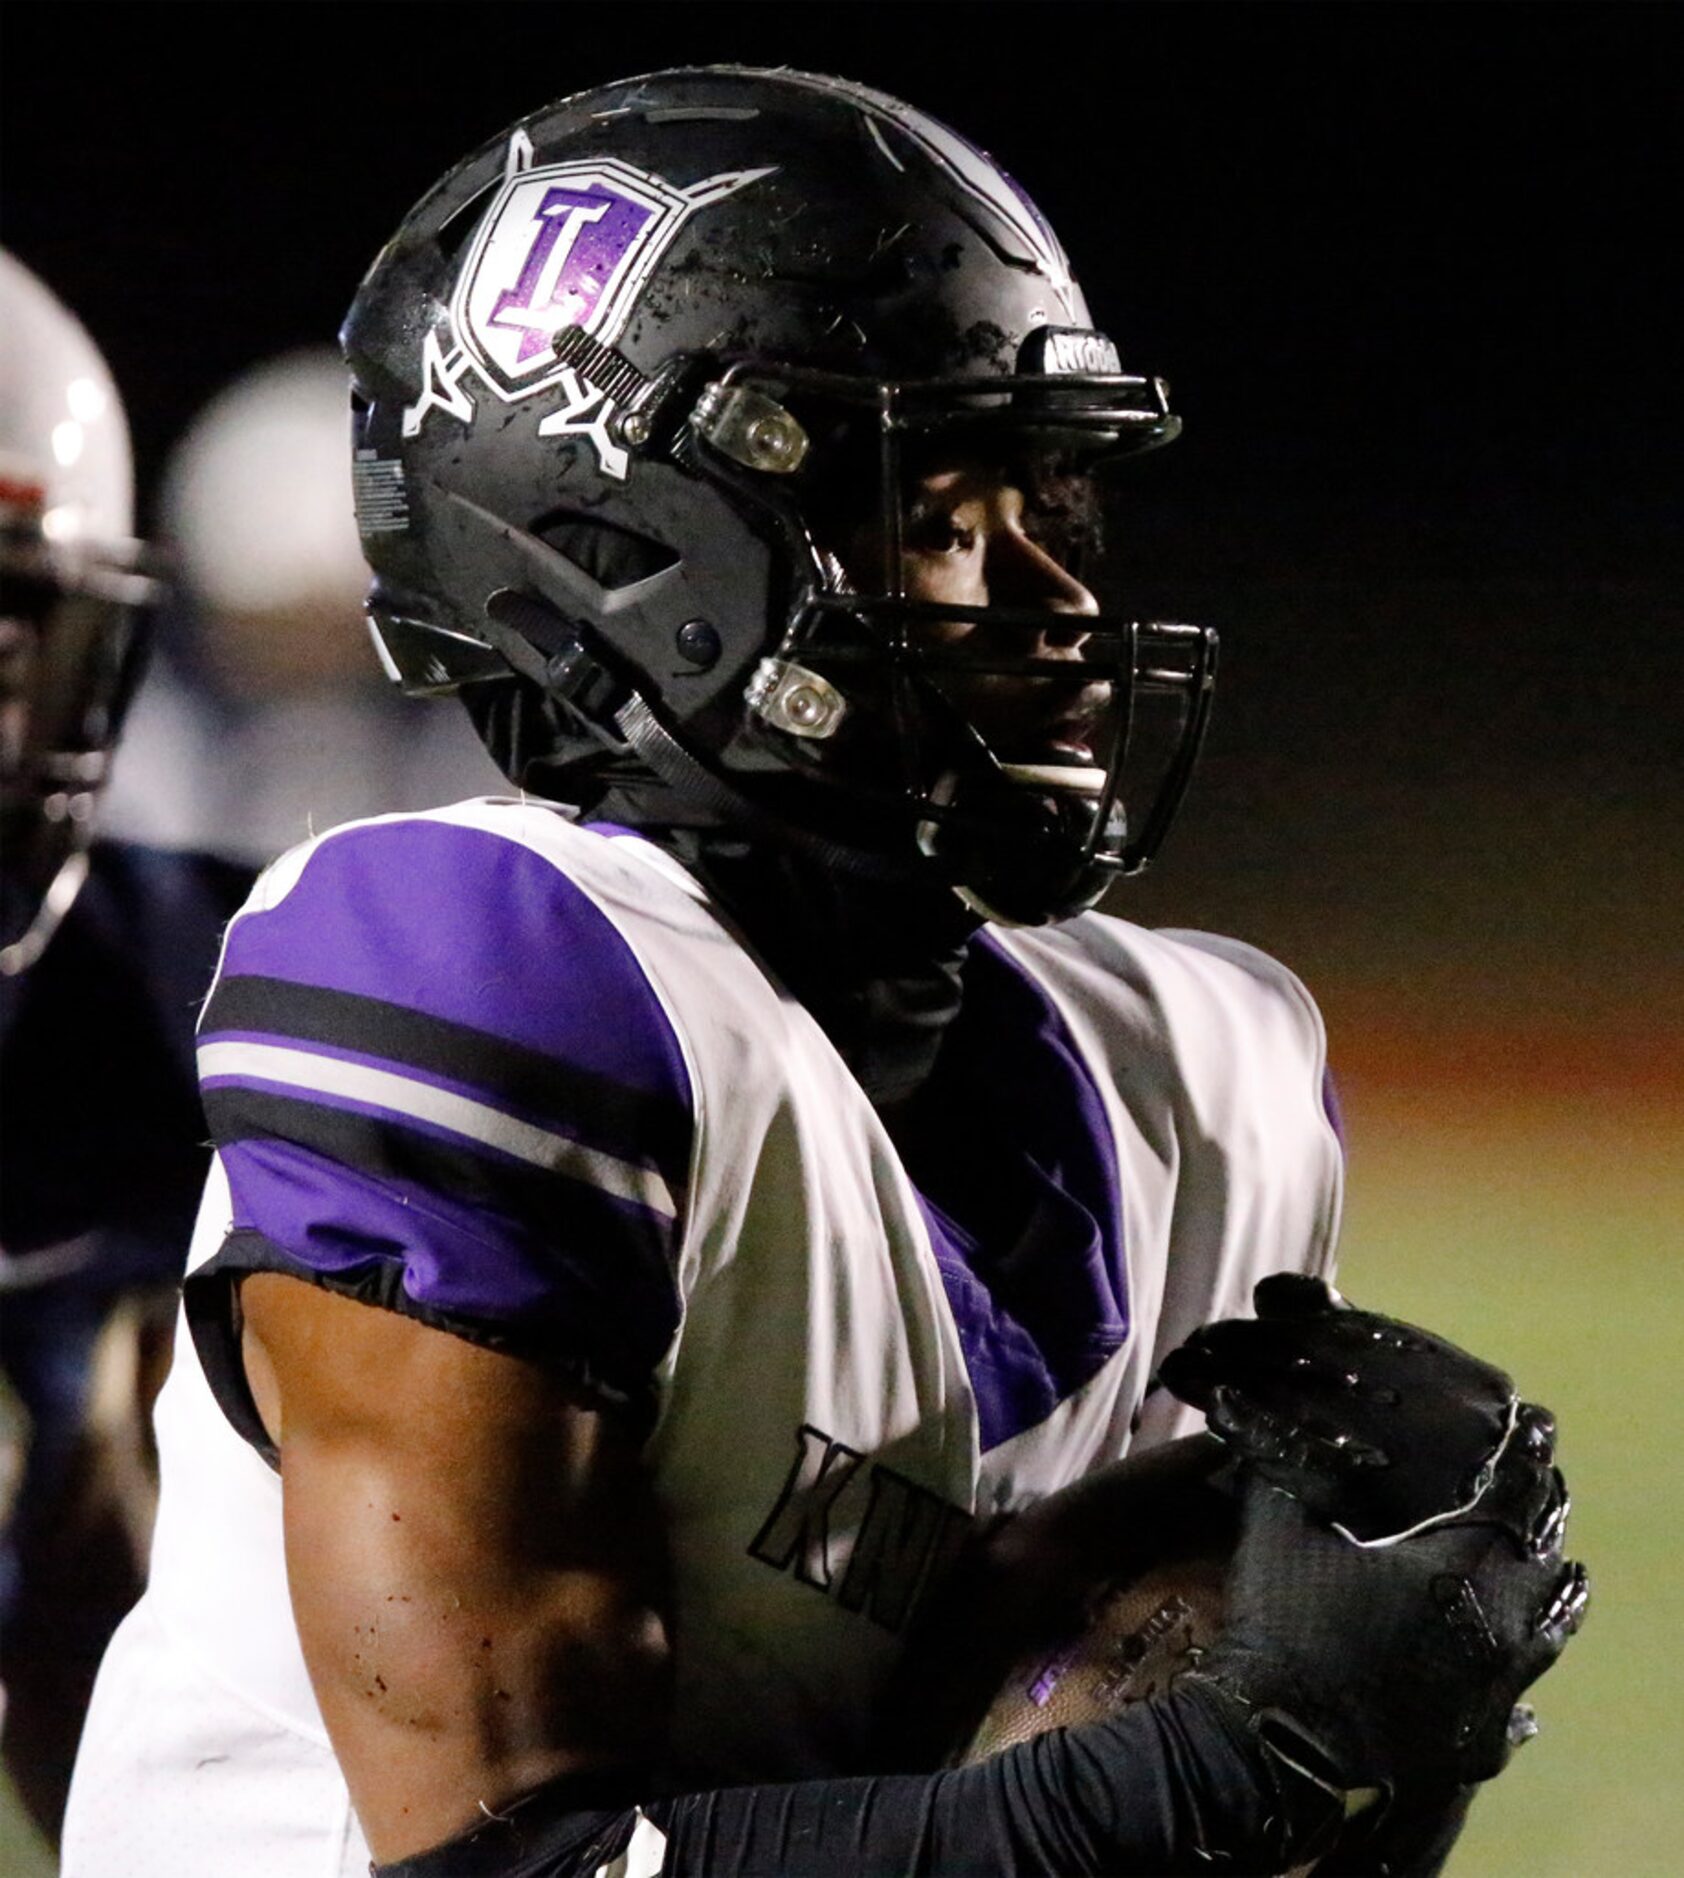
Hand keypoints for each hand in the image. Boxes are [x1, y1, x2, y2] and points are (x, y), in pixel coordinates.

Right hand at [1163, 1277, 1587, 1799]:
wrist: (1277, 1745)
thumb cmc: (1285, 1627)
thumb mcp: (1277, 1530)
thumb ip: (1286, 1466)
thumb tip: (1266, 1409)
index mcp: (1458, 1571)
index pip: (1514, 1500)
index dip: (1525, 1458)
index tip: (1533, 1425)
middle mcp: (1495, 1630)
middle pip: (1544, 1565)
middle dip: (1540, 1522)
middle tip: (1533, 1490)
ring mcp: (1493, 1694)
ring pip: (1546, 1634)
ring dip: (1544, 1595)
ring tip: (1543, 1568)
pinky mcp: (1478, 1744)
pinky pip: (1520, 1706)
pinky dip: (1519, 1678)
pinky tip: (1514, 1673)